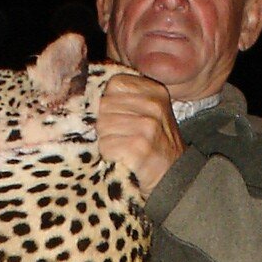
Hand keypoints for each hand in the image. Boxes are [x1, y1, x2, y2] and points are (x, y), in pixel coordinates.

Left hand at [96, 71, 183, 196]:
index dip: (110, 103)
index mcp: (155, 91)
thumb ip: (126, 98)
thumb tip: (88, 93)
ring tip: (124, 148)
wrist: (173, 177)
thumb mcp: (149, 113)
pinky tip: (123, 158)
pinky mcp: (139, 147)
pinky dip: (109, 155)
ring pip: (102, 125)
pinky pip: (106, 145)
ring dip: (107, 141)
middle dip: (106, 124)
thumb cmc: (154, 145)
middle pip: (105, 105)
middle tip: (123, 137)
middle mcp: (154, 105)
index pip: (114, 84)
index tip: (120, 117)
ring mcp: (147, 126)